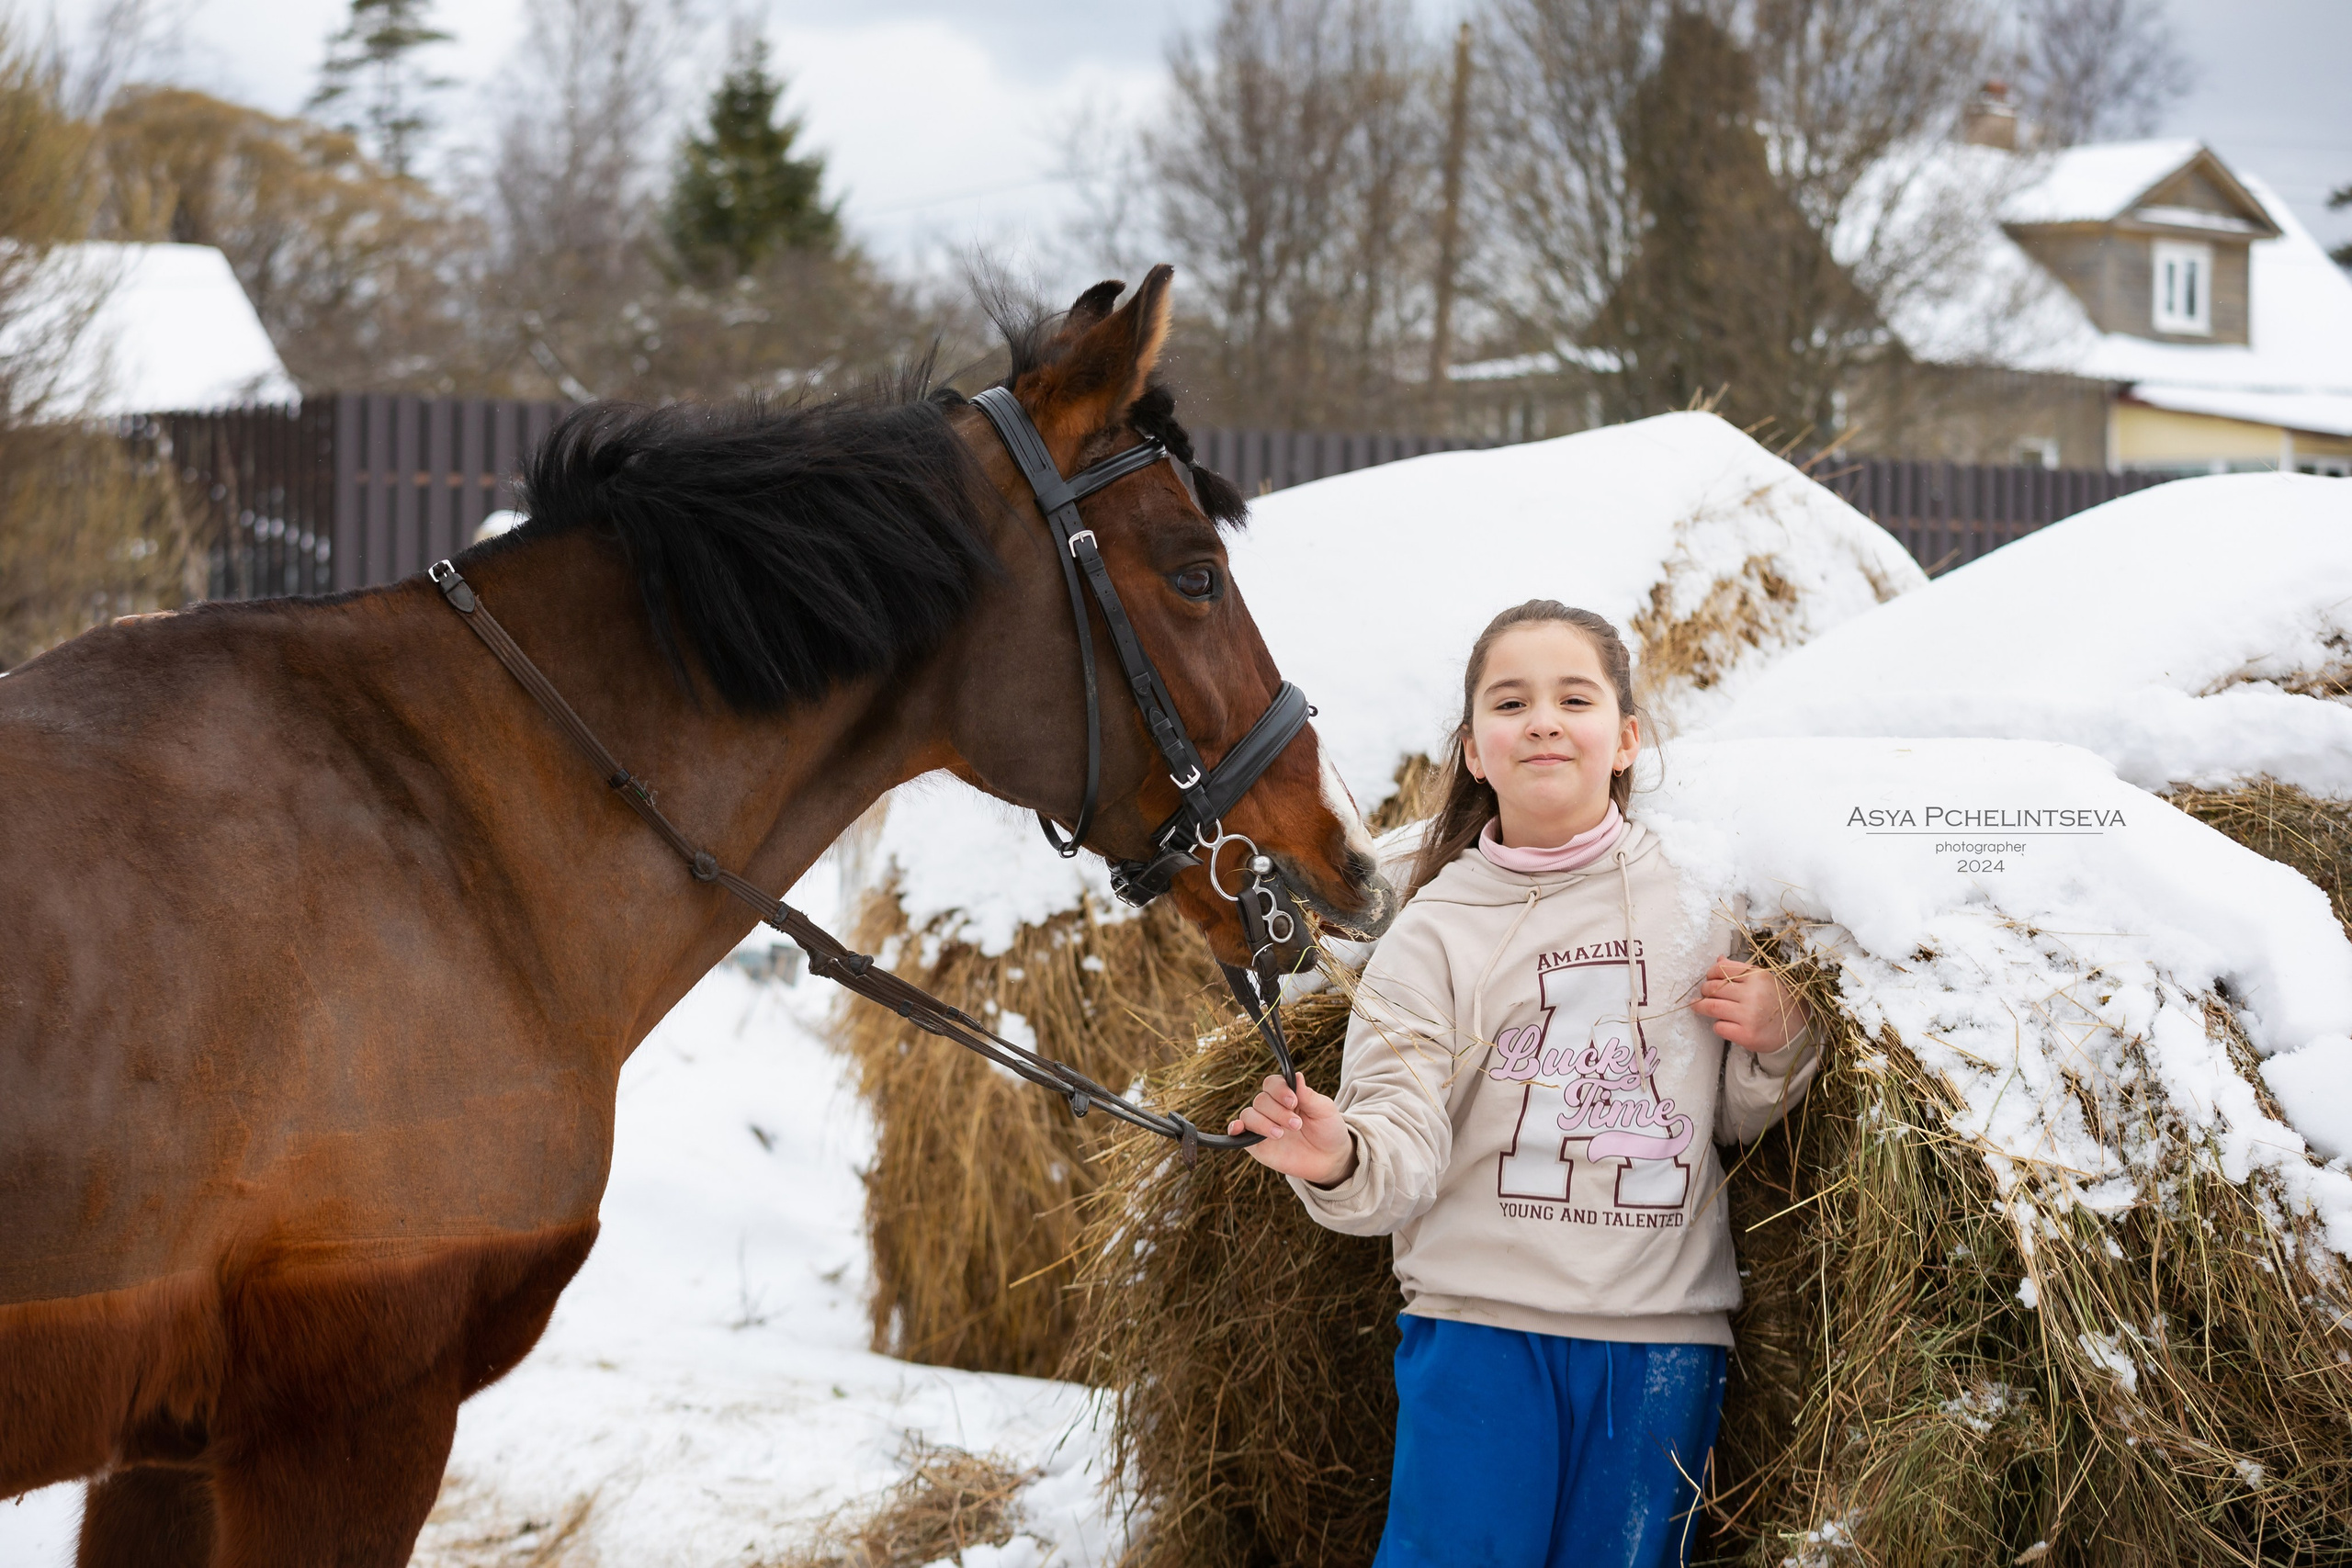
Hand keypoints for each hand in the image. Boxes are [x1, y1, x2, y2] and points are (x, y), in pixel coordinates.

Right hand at [1228, 1073, 1355, 1185]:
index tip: (1293, 1102)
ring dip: (1262, 1123)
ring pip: (1249, 1115)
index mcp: (1287, 1096)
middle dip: (1278, 1112)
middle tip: (1297, 1125)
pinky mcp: (1257, 1145)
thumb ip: (1308, 1095)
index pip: (1272, 1084)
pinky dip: (1234, 1129)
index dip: (1279, 1090)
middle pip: (1261, 1100)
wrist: (1330, 1159)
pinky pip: (1239, 1134)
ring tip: (1281, 1134)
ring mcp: (1263, 1126)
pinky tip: (1238, 1129)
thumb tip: (1296, 1075)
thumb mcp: (1324, 1110)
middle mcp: (1272, 1109)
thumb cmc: (1328, 1129)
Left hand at [1694, 957, 1810, 1053]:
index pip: (1721, 970)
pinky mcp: (1747, 1035)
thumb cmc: (1776, 1001)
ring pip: (1711, 1007)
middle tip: (1705, 995)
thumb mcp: (1763, 980)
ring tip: (1699, 1006)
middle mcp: (1754, 994)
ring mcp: (1750, 1015)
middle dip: (1705, 991)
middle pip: (1713, 988)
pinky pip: (1719, 1027)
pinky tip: (1723, 1024)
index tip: (1709, 979)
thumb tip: (1718, 959)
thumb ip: (1740, 971)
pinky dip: (1717, 1025)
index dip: (1710, 974)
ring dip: (1701, 1007)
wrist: (1796, 1029)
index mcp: (1757, 976)